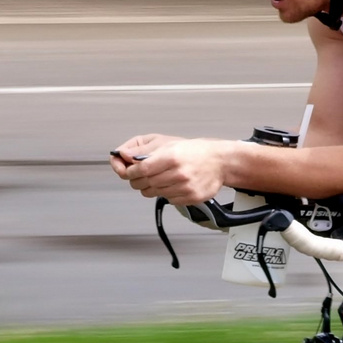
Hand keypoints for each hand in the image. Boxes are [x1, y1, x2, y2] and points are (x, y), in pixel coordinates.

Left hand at [116, 136, 232, 204]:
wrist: (219, 162)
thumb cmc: (194, 151)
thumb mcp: (168, 143)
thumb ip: (143, 150)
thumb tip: (123, 155)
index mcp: (171, 156)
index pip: (141, 169)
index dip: (131, 171)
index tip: (129, 171)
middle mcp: (179, 173)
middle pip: (146, 183)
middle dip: (139, 180)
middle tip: (142, 175)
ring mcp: (185, 187)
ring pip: (154, 193)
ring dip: (152, 187)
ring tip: (161, 178)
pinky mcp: (190, 198)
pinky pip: (168, 200)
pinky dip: (166, 193)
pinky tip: (174, 184)